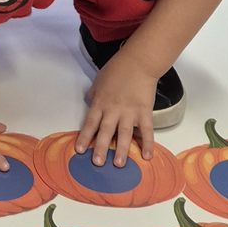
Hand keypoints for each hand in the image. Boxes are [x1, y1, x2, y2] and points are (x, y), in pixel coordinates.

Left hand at [75, 49, 157, 166]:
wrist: (139, 62)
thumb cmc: (118, 68)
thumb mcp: (99, 80)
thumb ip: (94, 94)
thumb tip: (90, 103)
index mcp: (100, 102)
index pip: (90, 123)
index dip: (85, 137)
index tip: (80, 150)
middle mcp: (113, 110)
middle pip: (105, 131)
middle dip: (100, 148)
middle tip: (97, 163)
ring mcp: (130, 112)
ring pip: (124, 134)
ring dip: (121, 150)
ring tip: (118, 164)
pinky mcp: (144, 112)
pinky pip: (146, 131)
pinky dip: (147, 144)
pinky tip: (147, 156)